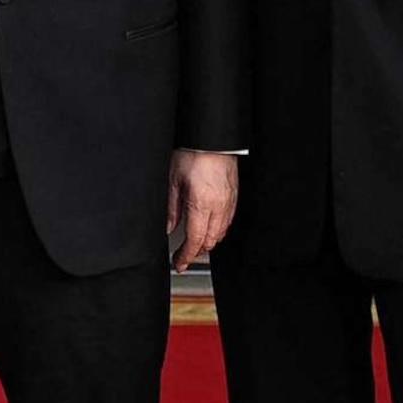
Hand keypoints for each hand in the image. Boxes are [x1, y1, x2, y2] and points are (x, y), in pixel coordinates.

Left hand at [167, 149, 237, 269]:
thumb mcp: (173, 181)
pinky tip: (209, 228)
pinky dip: (218, 230)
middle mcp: (218, 206)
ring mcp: (229, 202)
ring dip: (207, 242)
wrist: (212, 139)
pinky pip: (228, 221)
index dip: (186, 256)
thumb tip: (169, 227)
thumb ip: (171, 209)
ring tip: (195, 243)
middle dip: (196, 251)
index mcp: (201, 204)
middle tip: (183, 255)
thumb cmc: (193, 154)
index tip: (179, 263)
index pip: (195, 240)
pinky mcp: (234, 196)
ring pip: (221, 233)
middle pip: (210, 241)